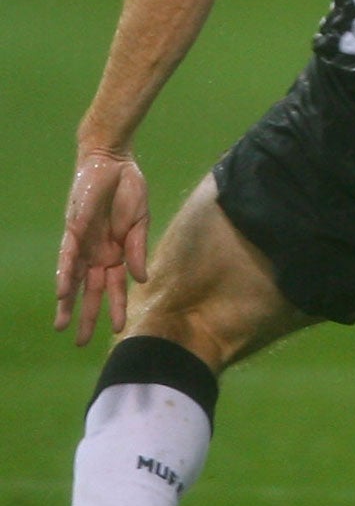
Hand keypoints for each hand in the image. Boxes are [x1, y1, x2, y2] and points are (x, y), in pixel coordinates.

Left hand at [57, 147, 150, 345]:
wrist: (113, 163)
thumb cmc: (129, 190)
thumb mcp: (140, 223)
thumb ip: (138, 251)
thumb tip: (142, 280)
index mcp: (116, 253)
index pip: (114, 287)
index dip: (115, 307)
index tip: (117, 330)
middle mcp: (97, 253)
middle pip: (90, 290)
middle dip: (86, 316)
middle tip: (80, 343)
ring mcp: (84, 244)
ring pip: (74, 280)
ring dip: (68, 303)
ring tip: (62, 326)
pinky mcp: (73, 231)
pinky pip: (67, 258)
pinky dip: (65, 275)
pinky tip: (63, 293)